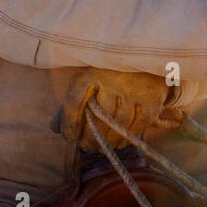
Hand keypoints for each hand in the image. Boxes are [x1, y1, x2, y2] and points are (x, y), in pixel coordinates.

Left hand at [51, 67, 182, 152]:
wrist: (146, 59)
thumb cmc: (109, 74)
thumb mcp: (86, 81)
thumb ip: (69, 104)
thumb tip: (55, 129)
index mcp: (90, 73)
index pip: (73, 102)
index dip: (69, 124)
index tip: (69, 137)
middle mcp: (112, 80)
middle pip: (97, 118)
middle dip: (89, 138)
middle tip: (86, 147)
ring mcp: (134, 90)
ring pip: (118, 124)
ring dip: (108, 141)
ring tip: (101, 147)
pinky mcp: (151, 99)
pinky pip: (137, 125)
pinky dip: (125, 138)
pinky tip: (118, 142)